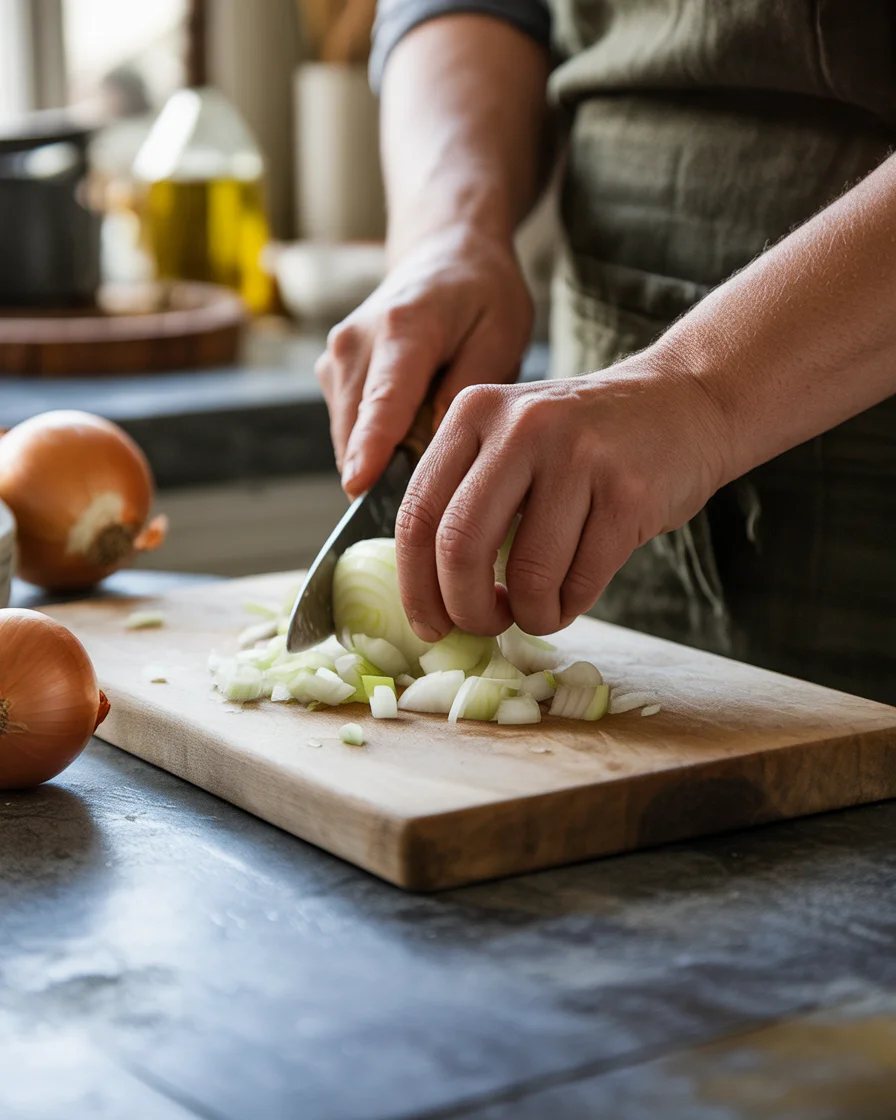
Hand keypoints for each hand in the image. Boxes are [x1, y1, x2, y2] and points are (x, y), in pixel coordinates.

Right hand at [315, 225, 533, 496]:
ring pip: (350, 438)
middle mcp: (355, 342)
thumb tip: (436, 446)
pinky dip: (378, 444)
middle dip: (388, 474)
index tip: (358, 487)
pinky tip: (414, 429)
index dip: (371, 448)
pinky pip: (350, 431)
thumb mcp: (501, 334)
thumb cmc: (481, 293)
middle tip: (438, 499)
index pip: (383, 400)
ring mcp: (335, 359)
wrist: (444, 253)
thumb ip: (470, 391)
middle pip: (358, 431)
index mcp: (404, 328)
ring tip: (433, 447)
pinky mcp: (330, 375)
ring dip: (385, 460)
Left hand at [394, 356, 728, 640]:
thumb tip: (427, 597)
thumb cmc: (584, 441)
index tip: (430, 624)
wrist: (685, 402)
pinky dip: (570, 607)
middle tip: (483, 626)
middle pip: (461, 546)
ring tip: (540, 610)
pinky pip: (581, 581)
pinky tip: (572, 595)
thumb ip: (464, 497)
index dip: (416, 586)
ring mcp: (578, 455)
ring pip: (528, 575)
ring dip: (529, 615)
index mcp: (474, 412)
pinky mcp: (630, 491)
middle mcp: (521, 425)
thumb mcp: (511, 440)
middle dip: (467, 608)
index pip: (417, 514)